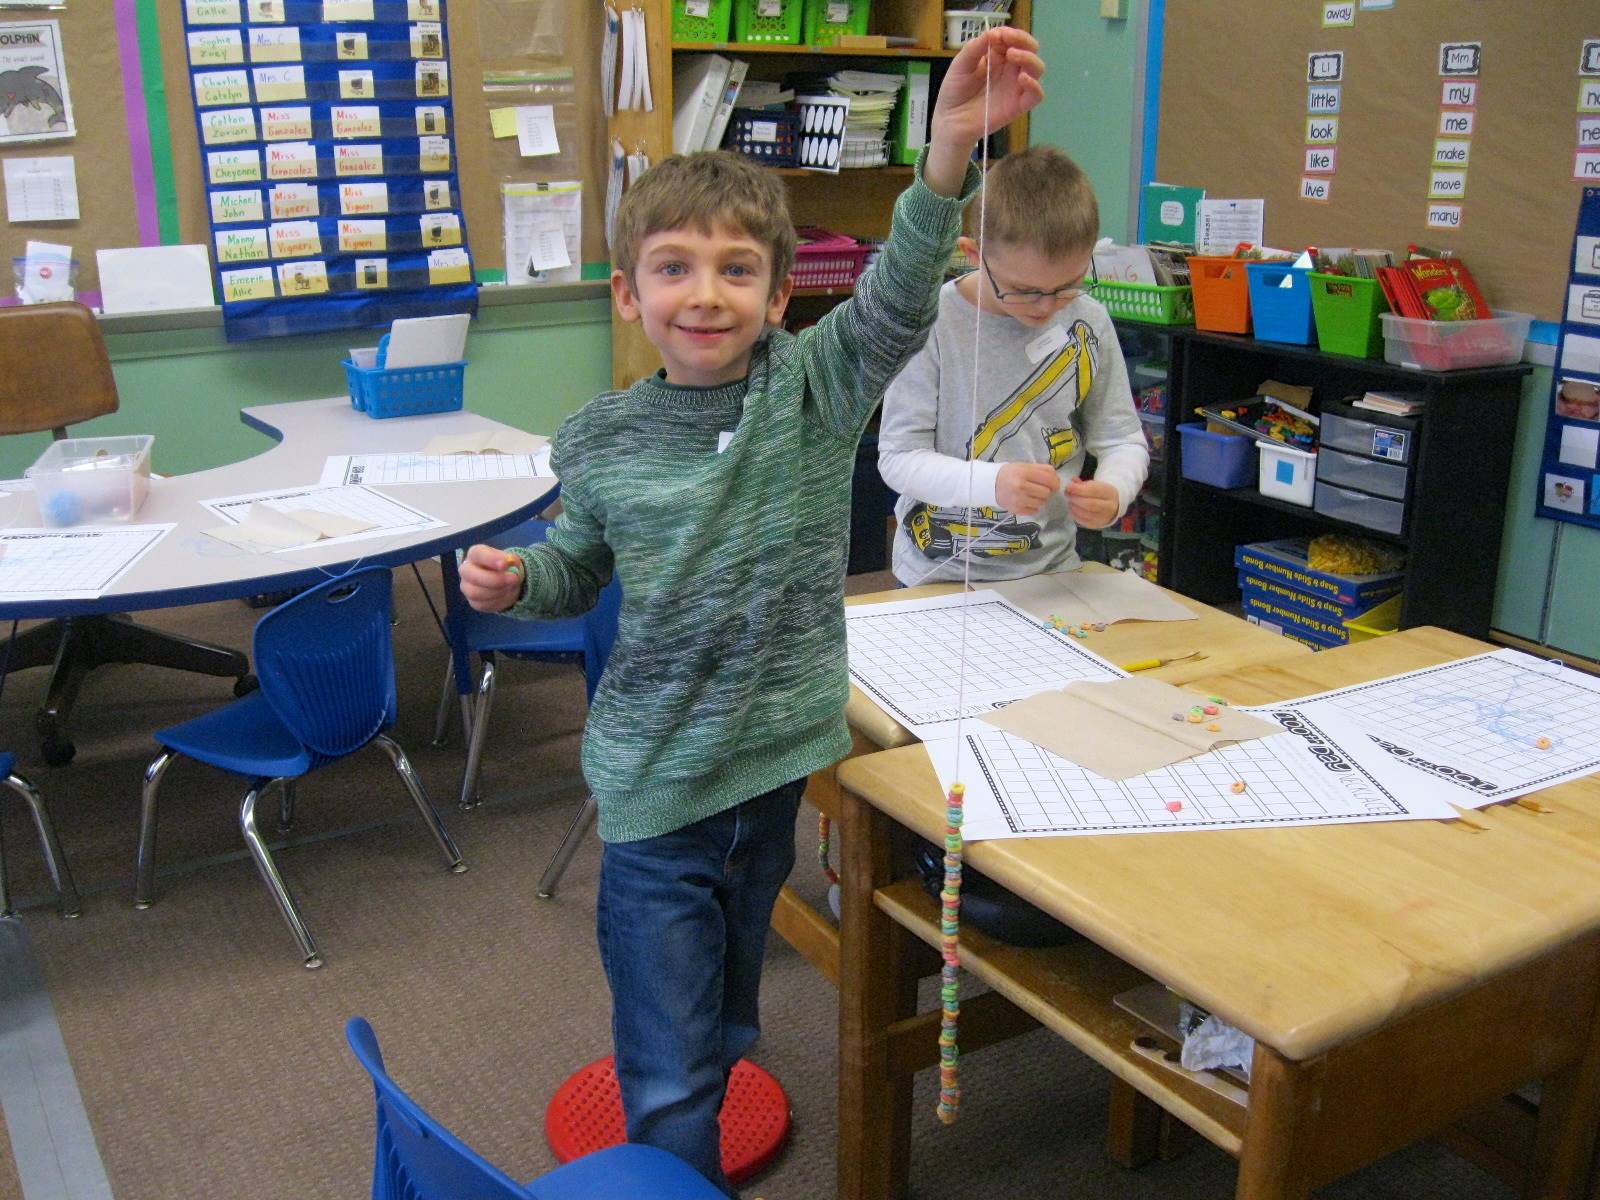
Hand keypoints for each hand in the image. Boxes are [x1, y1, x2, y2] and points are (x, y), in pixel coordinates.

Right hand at [460, 543, 524, 612]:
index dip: (491, 559)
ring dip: (498, 592)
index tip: (505, 564)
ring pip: (476, 593)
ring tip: (511, 587)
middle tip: (514, 578)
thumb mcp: (512, 560)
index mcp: (475, 554)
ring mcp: (467, 587)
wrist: (506, 581)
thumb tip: (510, 563)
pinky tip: (507, 595)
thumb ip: (511, 560)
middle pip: (472, 576)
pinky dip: (498, 601)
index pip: (477, 554)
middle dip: (495, 579)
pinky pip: (483, 605)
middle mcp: (466, 570)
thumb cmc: (506, 566)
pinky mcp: (473, 602)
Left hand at [930, 28, 1044, 153]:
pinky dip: (1034, 85)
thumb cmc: (954, 91)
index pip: (1014, 39)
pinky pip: (1036, 95)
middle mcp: (1010, 70)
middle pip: (1030, 50)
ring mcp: (1016, 87)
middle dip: (1023, 41)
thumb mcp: (961, 64)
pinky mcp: (1018, 106)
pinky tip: (1023, 78)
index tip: (997, 35)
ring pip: (1037, 68)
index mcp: (998, 57)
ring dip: (1029, 58)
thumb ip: (976, 48)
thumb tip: (994, 33)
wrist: (949, 120)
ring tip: (1012, 55)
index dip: (1010, 34)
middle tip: (1008, 42)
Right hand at [996, 462, 1060, 516]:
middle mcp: (1021, 487)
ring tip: (1031, 495)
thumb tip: (1057, 480)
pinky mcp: (1016, 510)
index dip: (1055, 483)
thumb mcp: (1025, 466)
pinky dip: (1033, 507)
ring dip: (1040, 500)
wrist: (990, 484)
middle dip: (1046, 491)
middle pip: (1046, 493)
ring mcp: (1018, 500)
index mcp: (1024, 473)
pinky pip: (1034, 511)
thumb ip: (1043, 470)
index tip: (1053, 485)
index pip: (1049, 480)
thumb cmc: (1011, 473)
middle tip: (1039, 489)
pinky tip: (1026, 501)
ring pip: (1042, 503)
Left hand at [1064, 477, 1120, 528]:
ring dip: (1073, 506)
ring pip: (1085, 514)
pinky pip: (1082, 521)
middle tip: (1067, 494)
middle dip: (1075, 498)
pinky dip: (1074, 514)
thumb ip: (1082, 484)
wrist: (1112, 507)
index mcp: (1109, 493)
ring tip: (1069, 501)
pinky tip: (1072, 508)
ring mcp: (1103, 518)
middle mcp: (1109, 507)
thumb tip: (1071, 482)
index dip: (1079, 489)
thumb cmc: (1100, 494)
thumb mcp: (1095, 485)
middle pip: (1090, 504)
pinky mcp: (1096, 525)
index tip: (1068, 486)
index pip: (1094, 491)